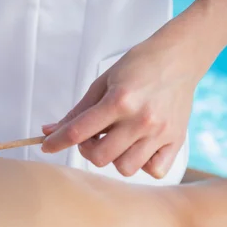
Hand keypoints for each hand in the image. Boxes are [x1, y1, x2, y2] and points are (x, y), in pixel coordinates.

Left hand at [41, 36, 201, 178]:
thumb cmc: (139, 66)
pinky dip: (144, 164)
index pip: (78, 132)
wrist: (179, 56)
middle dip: (88, 150)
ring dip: (115, 158)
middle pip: (100, 157)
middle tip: (93, 136)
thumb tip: (50, 130)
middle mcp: (140, 119)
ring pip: (125, 168)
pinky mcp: (176, 140)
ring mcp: (160, 132)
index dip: (56, 142)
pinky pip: (155, 170)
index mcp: (119, 101)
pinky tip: (139, 148)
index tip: (47, 146)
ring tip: (118, 140)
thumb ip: (78, 111)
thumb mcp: (102, 83)